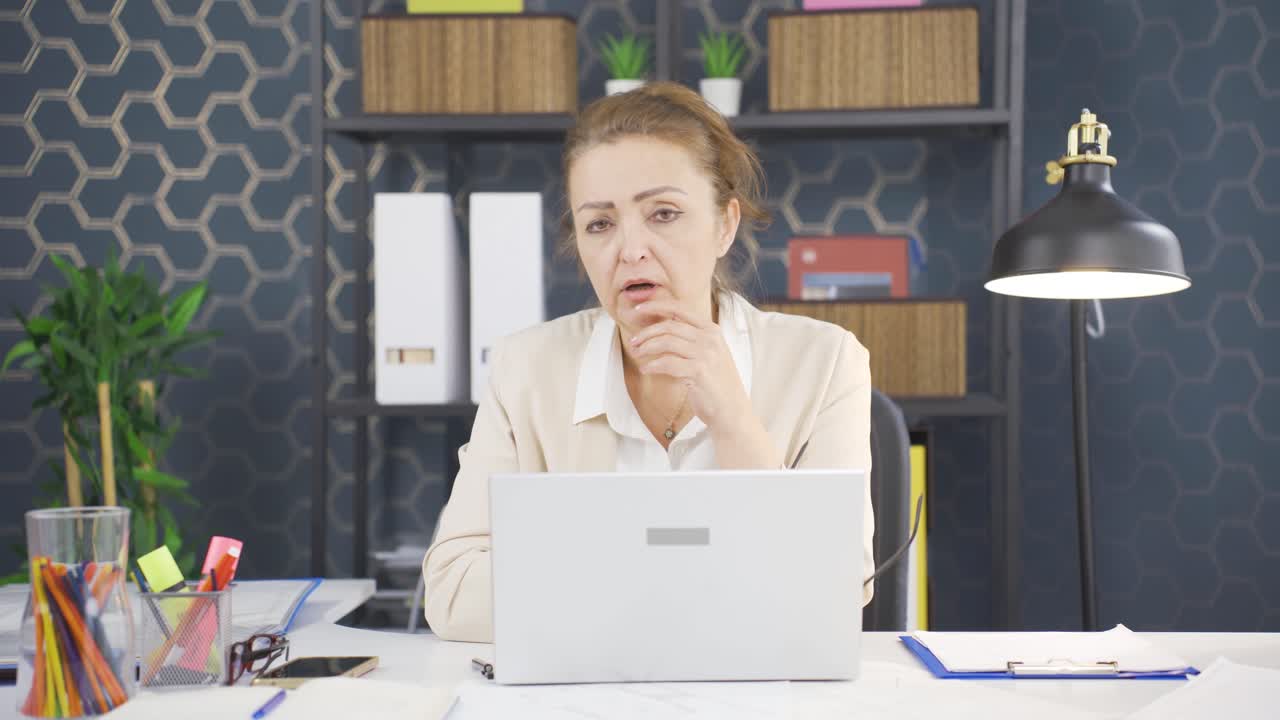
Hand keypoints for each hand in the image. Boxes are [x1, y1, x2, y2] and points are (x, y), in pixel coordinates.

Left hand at [627, 299, 749, 430]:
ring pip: (666, 342)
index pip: (680, 308)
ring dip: (647, 347)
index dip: (656, 306)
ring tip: (638, 354)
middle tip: (634, 342)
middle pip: (669, 326)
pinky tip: (646, 369)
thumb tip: (661, 329)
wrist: (732, 409)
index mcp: (712, 330)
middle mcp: (710, 338)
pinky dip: (653, 365)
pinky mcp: (699, 371)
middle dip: (647, 332)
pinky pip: (667, 363)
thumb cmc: (715, 383)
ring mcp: (706, 354)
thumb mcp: (708, 353)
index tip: (638, 308)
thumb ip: (691, 339)